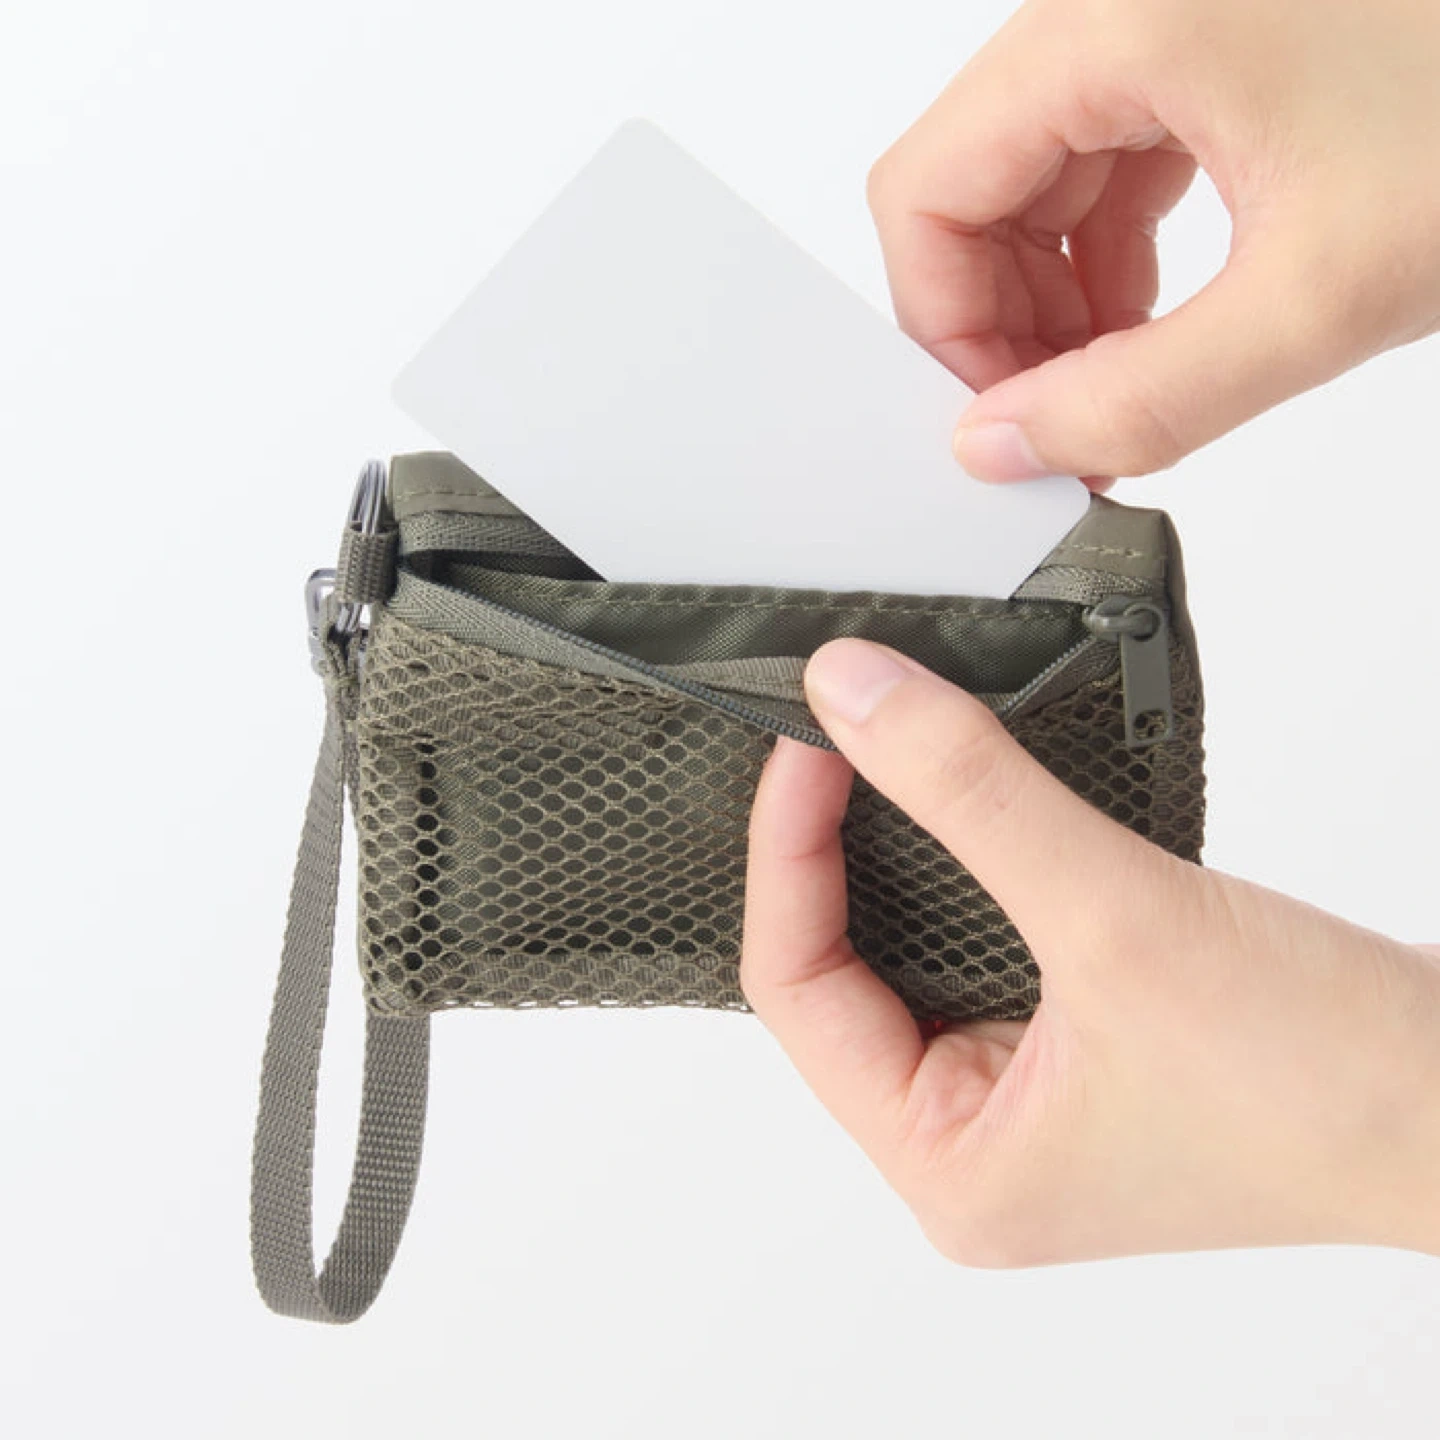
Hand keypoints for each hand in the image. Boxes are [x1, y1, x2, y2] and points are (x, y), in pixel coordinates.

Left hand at [741, 638, 1439, 1264]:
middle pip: (836, 971)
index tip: (808, 738)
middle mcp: (974, 1142)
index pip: (799, 988)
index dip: (786, 852)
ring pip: (906, 947)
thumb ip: (969, 794)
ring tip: (880, 745)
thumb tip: (852, 695)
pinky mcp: (1078, 1046)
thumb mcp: (1117, 918)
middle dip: (825, 846)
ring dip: (893, 846)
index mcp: (950, 1167)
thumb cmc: (1331, 1079)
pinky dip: (967, 860)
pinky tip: (962, 796)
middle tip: (832, 731)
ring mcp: (1028, 1096)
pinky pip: (979, 937)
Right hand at [865, 0, 1439, 485]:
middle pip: (968, 187)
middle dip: (996, 325)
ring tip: (1111, 391)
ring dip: (1052, 303)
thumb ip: (1140, 399)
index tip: (995, 423)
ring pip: (1031, 184)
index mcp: (1117, 22)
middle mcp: (1119, 4)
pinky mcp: (1210, 51)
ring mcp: (1164, 22)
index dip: (940, 328)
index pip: (926, 191)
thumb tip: (1008, 451)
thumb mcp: (1319, 294)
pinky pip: (1104, 168)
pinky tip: (1152, 326)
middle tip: (1054, 428)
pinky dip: (1108, 262)